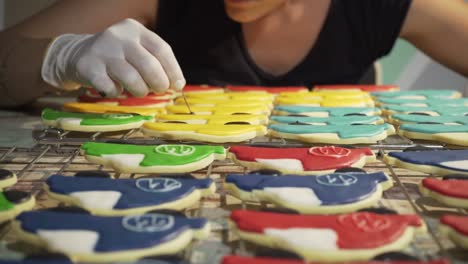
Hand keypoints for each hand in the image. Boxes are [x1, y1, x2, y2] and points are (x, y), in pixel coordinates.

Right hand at [41, 18, 184, 96]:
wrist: (77, 53)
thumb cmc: (117, 56)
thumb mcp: (136, 49)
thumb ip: (155, 62)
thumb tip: (177, 84)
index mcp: (135, 30)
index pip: (162, 49)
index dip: (173, 70)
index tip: (178, 85)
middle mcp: (119, 36)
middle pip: (149, 65)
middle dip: (159, 83)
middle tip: (160, 90)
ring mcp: (102, 51)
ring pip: (132, 78)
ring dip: (140, 90)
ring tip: (139, 91)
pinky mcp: (88, 67)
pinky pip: (111, 88)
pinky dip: (117, 93)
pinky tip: (116, 89)